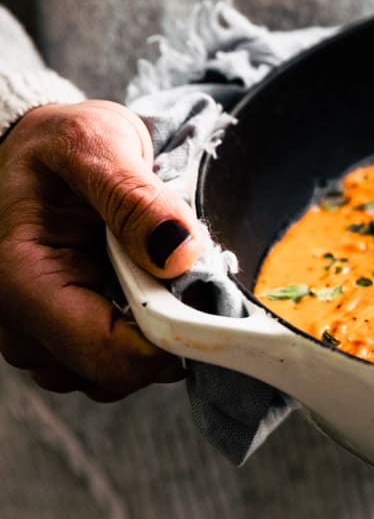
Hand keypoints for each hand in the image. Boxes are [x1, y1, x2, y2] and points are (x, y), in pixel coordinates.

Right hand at [0, 101, 199, 399]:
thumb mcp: (95, 144)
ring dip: (151, 331)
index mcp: (21, 281)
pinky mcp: (53, 337)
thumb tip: (178, 255)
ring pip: (113, 375)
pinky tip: (139, 284)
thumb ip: (136, 198)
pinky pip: (107, 359)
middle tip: (182, 270)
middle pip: (113, 374)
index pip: (108, 357)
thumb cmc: (55, 143)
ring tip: (153, 270)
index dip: (171, 341)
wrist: (30, 149)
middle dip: (163, 332)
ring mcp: (33, 336)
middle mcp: (17, 323)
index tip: (210, 303)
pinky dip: (136, 331)